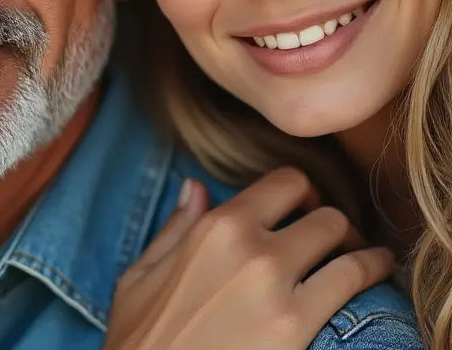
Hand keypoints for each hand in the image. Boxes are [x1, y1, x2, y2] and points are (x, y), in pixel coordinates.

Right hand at [103, 167, 393, 349]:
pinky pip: (354, 280)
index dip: (299, 195)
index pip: (283, 183)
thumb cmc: (140, 338)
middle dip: (330, 226)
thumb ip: (174, 228)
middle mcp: (248, 246)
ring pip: (345, 241)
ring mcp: (275, 285)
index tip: (302, 211)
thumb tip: (195, 188)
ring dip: (356, 249)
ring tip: (360, 261)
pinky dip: (374, 273)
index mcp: (213, 228)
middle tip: (332, 244)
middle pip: (323, 212)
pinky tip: (376, 277)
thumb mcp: (140, 275)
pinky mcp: (295, 325)